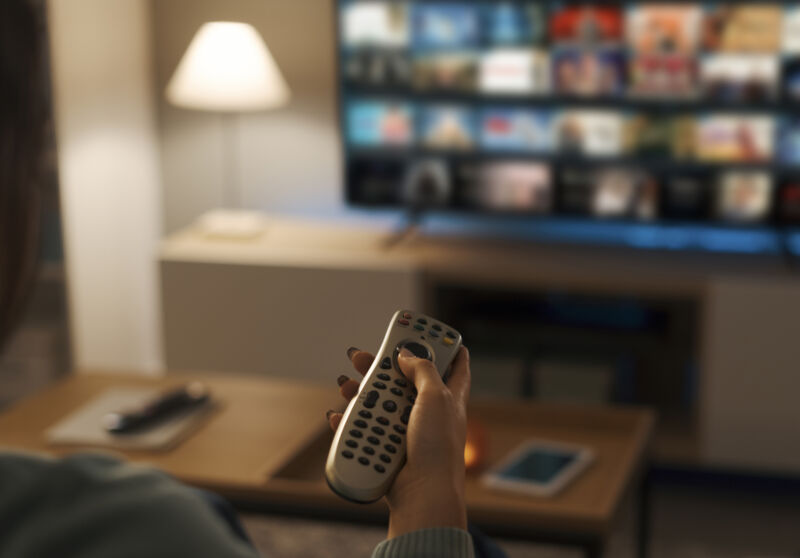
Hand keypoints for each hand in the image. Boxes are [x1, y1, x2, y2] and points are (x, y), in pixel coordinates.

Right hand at [327, 345, 470, 537]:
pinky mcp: (389, 448)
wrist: (424, 493)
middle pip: (404, 379)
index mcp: (449, 396)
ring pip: (379, 403)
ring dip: (360, 391)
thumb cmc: (438, 447)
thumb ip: (423, 370)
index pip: (454, 363)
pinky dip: (350, 421)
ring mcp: (408, 429)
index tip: (422, 329)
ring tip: (345, 385)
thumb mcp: (436, 397)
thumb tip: (406, 355)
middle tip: (361, 354)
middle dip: (382, 365)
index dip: (440, 344)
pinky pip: (365, 429)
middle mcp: (429, 411)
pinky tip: (338, 415)